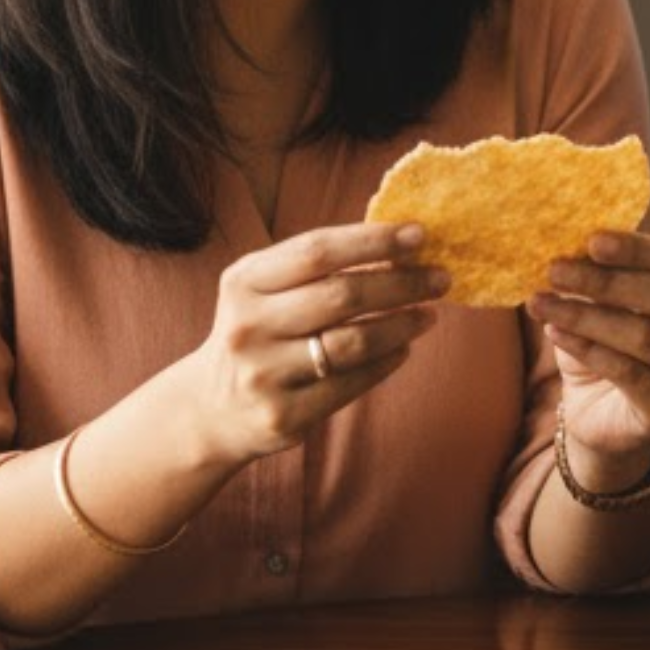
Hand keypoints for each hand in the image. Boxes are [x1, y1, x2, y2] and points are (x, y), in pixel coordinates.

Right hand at [188, 223, 448, 464]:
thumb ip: (320, 265)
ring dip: (402, 325)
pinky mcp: (283, 415)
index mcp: (243, 282)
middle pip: (342, 295)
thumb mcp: (266, 290)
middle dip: (402, 284)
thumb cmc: (259, 331)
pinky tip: (403, 349)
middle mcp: (248, 326)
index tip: (420, 234)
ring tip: (428, 315)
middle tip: (441, 277)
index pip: (317, 251)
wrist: (209, 409)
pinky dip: (386, 362)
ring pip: (353, 343)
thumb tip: (403, 240)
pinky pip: (352, 383)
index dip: (373, 240)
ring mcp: (263, 374)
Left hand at [529, 230, 649, 463]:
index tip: (590, 240)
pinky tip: (556, 334)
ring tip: (542, 303)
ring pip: (646, 335)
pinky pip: (630, 374)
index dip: (636, 248)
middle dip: (607, 281)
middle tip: (555, 270)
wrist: (602, 413)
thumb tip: (570, 242)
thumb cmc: (607, 344)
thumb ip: (601, 272)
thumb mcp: (605, 301)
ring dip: (587, 316)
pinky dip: (588, 350)